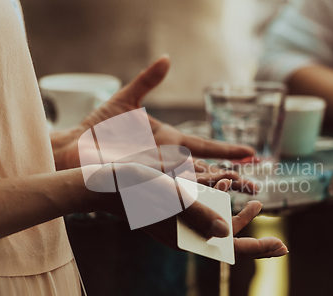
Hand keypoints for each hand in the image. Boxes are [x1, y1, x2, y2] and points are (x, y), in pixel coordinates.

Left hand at [51, 56, 256, 192]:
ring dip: (219, 188)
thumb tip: (167, 58)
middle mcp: (169, 160)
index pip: (206, 146)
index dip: (229, 150)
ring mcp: (160, 173)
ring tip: (244, 193)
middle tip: (258, 187)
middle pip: (208, 169)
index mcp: (169, 141)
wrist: (74, 147)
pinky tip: (211, 199)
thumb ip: (148, 81)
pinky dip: (193, 194)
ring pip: (196, 182)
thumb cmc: (97, 127)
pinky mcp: (148, 182)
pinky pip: (175, 189)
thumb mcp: (126, 100)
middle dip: (233, 178)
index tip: (252, 153)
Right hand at [143, 179, 288, 259]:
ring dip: (235, 213)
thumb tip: (227, 231)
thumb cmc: (140, 188)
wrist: (110, 183)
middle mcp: (187, 235)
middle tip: (271, 225)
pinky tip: (225, 187)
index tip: (282, 247)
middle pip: (227, 238)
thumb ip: (201, 214)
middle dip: (250, 230)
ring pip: (216, 223)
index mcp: (188, 237)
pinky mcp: (176, 214)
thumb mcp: (174, 198)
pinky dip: (218, 202)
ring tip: (254, 203)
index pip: (230, 248)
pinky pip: (203, 212)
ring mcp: (181, 225)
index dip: (259, 248)